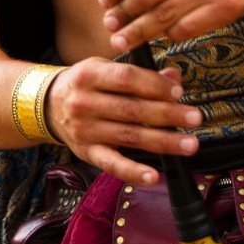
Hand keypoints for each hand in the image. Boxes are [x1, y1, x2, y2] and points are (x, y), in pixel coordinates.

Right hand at [44, 59, 201, 183]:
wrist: (48, 104)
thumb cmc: (86, 83)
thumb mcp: (106, 68)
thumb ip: (140, 72)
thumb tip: (175, 78)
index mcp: (90, 74)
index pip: (127, 78)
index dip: (154, 85)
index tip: (179, 91)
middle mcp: (85, 102)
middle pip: (132, 109)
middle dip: (167, 114)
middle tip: (195, 117)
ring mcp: (85, 130)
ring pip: (129, 137)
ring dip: (163, 142)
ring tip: (189, 144)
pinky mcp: (86, 153)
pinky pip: (112, 164)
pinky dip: (133, 172)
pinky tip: (154, 175)